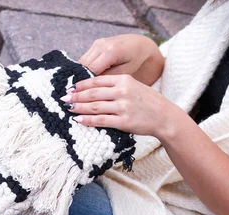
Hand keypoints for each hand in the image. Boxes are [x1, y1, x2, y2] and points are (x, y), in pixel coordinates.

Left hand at [61, 74, 185, 138]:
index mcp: (124, 80)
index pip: (97, 80)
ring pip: (94, 106)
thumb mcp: (133, 86)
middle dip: (76, 95)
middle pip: (93, 93)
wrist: (165, 116)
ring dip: (78, 107)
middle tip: (64, 97)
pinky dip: (87, 120)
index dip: (81, 84)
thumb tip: (91, 88)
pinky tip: (78, 119)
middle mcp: (123, 91)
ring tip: (68, 107)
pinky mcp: (124, 121)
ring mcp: (123, 107)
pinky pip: (101, 120)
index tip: (70, 87)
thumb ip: (115, 85)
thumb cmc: (146, 102)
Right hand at [78, 34, 163, 85]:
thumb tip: (91, 86)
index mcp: (111, 51)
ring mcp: (97, 43)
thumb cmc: (135, 59)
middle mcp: (102, 44)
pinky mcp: (95, 44)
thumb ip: (108, 78)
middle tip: (80, 93)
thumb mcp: (125, 72)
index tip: (83, 94)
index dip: (86, 83)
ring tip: (82, 87)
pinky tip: (87, 77)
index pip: (91, 69)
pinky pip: (85, 58)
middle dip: (81, 79)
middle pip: (83, 65)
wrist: (140, 44)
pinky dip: (84, 68)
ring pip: (82, 62)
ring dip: (81, 73)